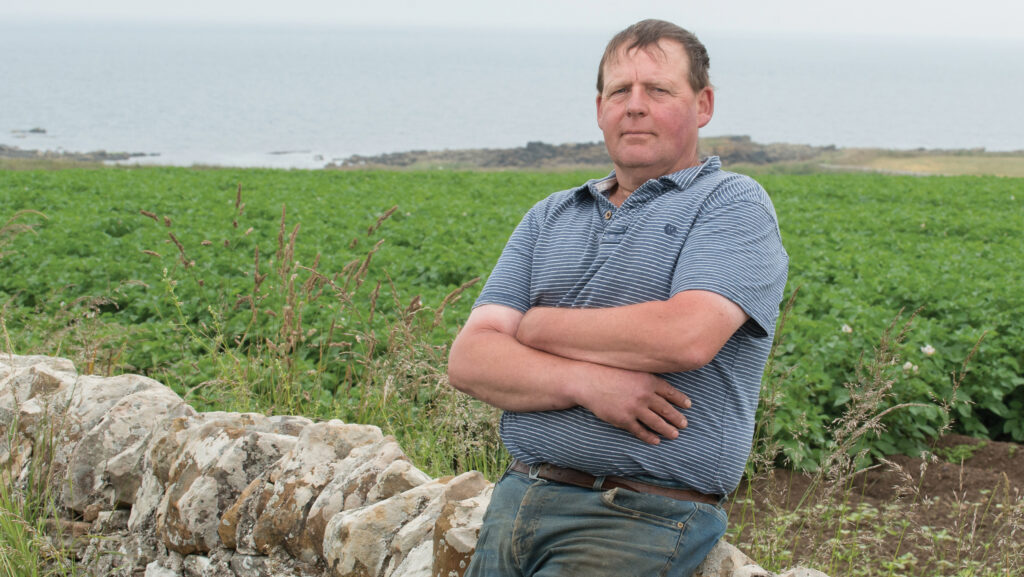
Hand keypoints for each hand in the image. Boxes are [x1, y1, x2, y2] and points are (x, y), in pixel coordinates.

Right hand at [573, 367, 690, 444]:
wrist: (589, 381)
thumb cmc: (609, 373)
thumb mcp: (632, 370)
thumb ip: (647, 377)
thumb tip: (661, 385)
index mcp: (648, 381)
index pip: (670, 392)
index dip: (680, 400)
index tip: (688, 406)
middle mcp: (644, 395)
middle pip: (666, 410)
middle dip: (677, 418)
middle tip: (684, 424)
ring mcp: (634, 408)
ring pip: (656, 423)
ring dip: (667, 430)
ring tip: (674, 435)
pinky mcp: (624, 420)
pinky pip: (640, 431)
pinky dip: (649, 437)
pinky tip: (656, 441)